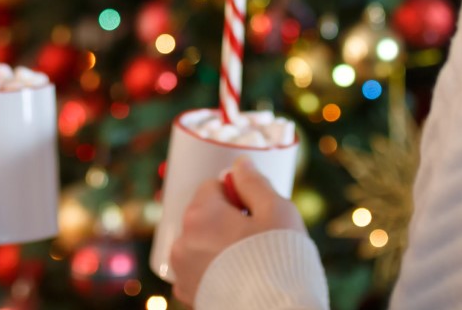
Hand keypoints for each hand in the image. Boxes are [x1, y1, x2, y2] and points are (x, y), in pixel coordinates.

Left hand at [171, 157, 304, 304]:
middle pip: (205, 216)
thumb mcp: (277, 211)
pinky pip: (199, 272)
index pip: (212, 186)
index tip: (256, 213)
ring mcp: (182, 272)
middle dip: (227, 222)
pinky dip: (214, 272)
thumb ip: (254, 183)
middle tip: (257, 239)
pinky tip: (238, 280)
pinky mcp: (189, 296)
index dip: (238, 196)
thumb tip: (241, 164)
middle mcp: (182, 242)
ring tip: (249, 263)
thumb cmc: (279, 260)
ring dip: (218, 247)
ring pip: (200, 245)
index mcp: (200, 214)